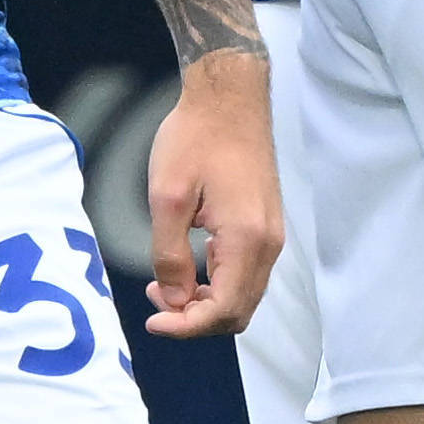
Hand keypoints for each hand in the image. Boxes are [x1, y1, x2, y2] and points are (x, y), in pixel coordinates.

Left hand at [140, 46, 281, 336]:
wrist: (230, 96)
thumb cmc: (196, 137)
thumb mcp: (167, 197)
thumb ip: (169, 255)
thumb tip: (173, 299)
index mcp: (246, 238)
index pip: (223, 309)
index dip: (186, 327)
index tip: (152, 323)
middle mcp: (268, 243)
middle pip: (238, 312)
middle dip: (195, 319)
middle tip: (155, 300)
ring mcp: (271, 234)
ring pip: (243, 296)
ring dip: (206, 303)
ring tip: (164, 285)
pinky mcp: (266, 225)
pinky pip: (246, 274)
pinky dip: (217, 285)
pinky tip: (187, 268)